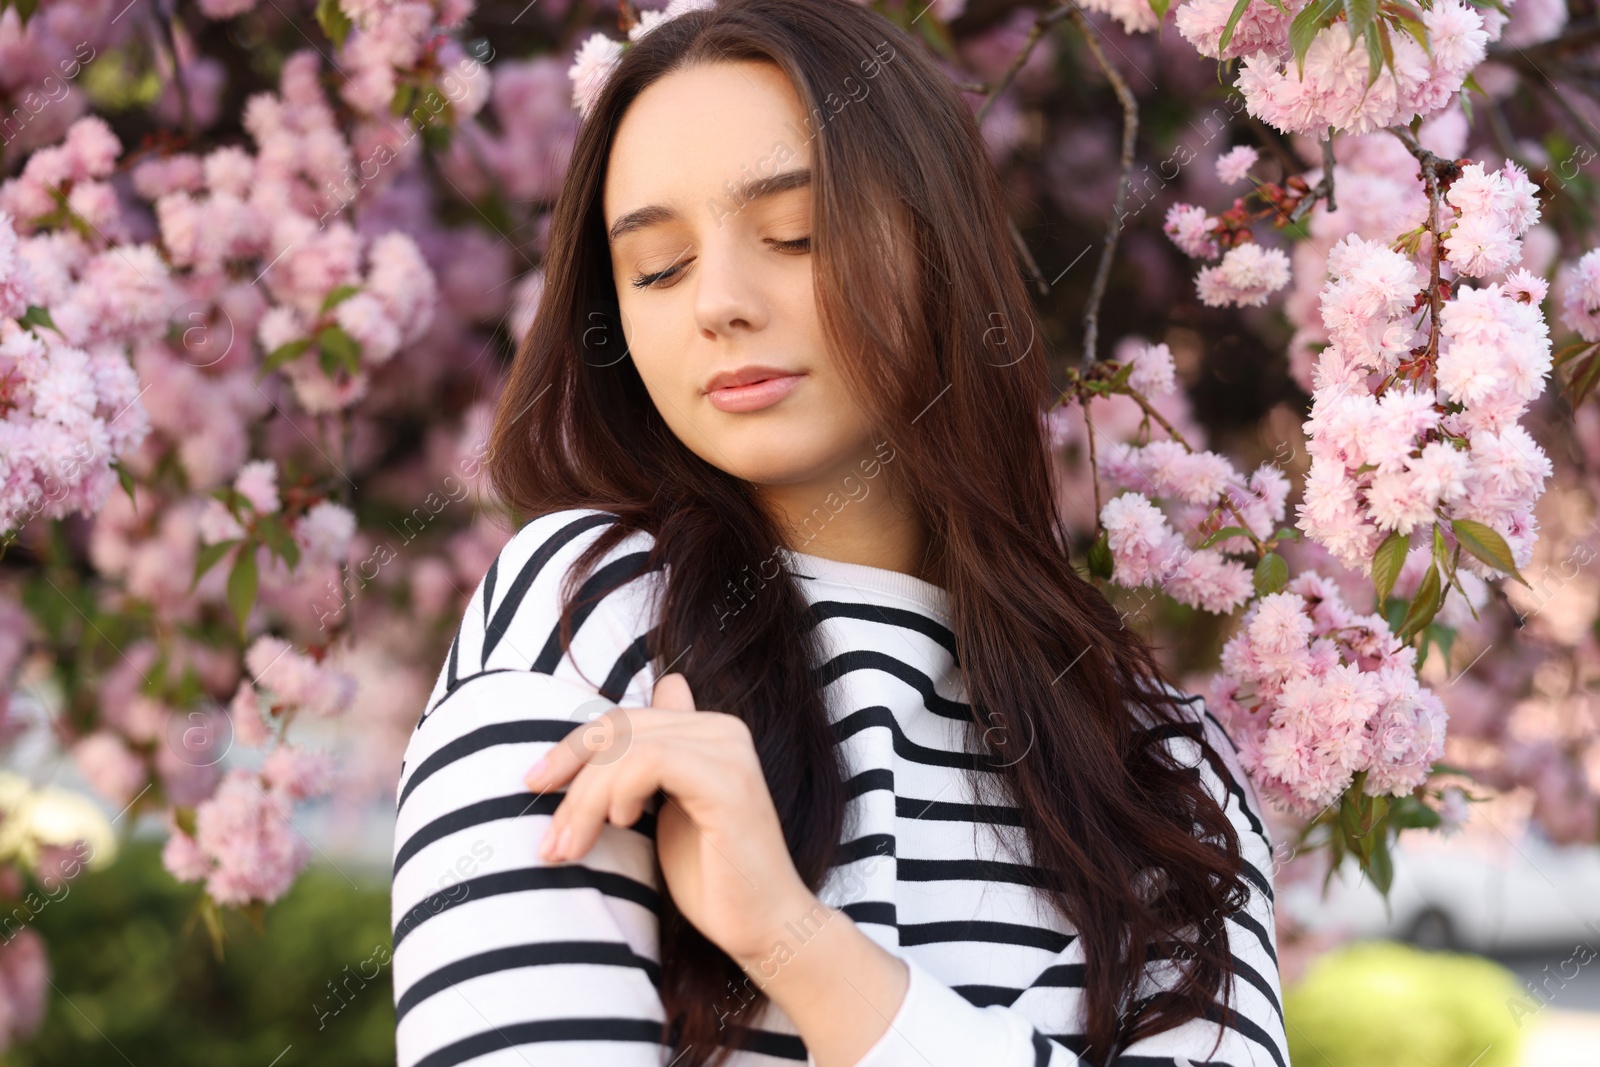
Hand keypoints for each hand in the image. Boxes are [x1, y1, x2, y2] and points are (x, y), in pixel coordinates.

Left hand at [523, 672, 817, 965]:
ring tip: (571, 847)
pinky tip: (621, 824)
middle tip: (548, 835)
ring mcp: (728, 751)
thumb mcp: (661, 813)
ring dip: (585, 799)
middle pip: (619, 726)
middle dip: (569, 775)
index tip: (537, 785)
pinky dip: (620, 791)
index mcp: (706, 731)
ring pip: (628, 747)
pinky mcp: (728, 780)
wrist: (763, 926)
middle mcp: (722, 729)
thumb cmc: (711, 878)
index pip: (623, 718)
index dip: (573, 747)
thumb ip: (643, 769)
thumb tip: (615, 735)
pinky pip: (652, 762)